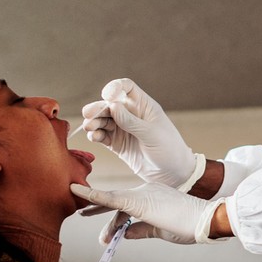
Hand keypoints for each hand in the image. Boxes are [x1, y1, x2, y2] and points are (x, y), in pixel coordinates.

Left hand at [71, 183, 224, 244]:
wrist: (207, 219)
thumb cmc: (191, 226)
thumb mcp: (161, 230)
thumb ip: (141, 231)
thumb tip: (124, 235)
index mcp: (153, 197)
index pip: (128, 206)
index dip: (113, 215)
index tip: (101, 217)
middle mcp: (147, 191)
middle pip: (117, 201)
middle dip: (98, 208)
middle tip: (81, 212)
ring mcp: (143, 194)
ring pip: (113, 202)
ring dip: (98, 214)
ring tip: (87, 222)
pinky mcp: (140, 200)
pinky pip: (111, 198)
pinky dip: (94, 195)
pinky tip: (80, 193)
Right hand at [80, 79, 202, 188]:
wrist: (173, 173)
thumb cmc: (169, 149)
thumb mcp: (152, 134)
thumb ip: (131, 121)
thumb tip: (112, 106)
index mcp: (143, 105)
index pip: (126, 88)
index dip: (115, 87)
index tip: (108, 95)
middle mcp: (131, 114)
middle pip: (109, 105)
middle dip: (98, 108)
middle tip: (89, 114)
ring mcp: (123, 129)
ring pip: (103, 120)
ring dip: (94, 122)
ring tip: (90, 128)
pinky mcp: (117, 144)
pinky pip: (102, 136)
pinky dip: (96, 135)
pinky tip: (94, 137)